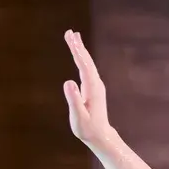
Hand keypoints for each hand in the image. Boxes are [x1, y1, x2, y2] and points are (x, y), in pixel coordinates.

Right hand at [62, 30, 114, 146]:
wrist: (100, 136)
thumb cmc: (88, 129)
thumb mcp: (79, 117)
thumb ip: (74, 100)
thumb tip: (68, 82)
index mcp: (92, 89)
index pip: (84, 66)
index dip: (77, 52)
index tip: (71, 39)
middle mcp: (96, 84)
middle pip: (86, 61)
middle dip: (78, 46)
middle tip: (70, 32)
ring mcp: (95, 85)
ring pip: (87, 63)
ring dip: (79, 49)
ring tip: (72, 36)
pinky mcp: (93, 87)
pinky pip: (86, 68)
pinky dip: (81, 58)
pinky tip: (77, 53)